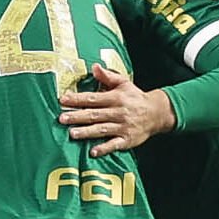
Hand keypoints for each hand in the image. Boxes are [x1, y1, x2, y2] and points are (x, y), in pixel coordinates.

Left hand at [57, 65, 175, 156]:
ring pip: (102, 130)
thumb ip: (107, 76)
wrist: (157, 113)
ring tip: (72, 134)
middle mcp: (118, 112)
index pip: (93, 98)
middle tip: (61, 118)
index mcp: (115, 98)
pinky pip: (115, 144)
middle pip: (95, 114)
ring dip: (87, 132)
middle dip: (77, 116)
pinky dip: (104, 148)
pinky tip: (93, 152)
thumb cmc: (135, 97)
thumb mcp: (124, 83)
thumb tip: (94, 66)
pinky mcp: (127, 140)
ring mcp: (123, 127)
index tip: (63, 100)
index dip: (77, 99)